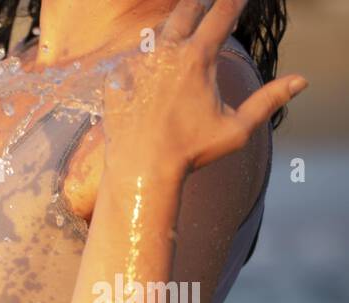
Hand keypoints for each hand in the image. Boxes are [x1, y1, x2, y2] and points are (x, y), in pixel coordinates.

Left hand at [101, 0, 306, 177]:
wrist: (141, 171)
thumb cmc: (191, 153)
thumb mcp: (237, 129)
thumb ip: (268, 100)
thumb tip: (301, 81)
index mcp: (197, 59)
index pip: (223, 13)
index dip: (235, 0)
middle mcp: (166, 54)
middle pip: (185, 10)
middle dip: (199, 3)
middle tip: (208, 3)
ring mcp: (137, 65)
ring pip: (157, 33)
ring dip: (171, 30)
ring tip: (180, 35)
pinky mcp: (116, 79)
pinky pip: (130, 59)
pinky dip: (142, 59)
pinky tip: (148, 69)